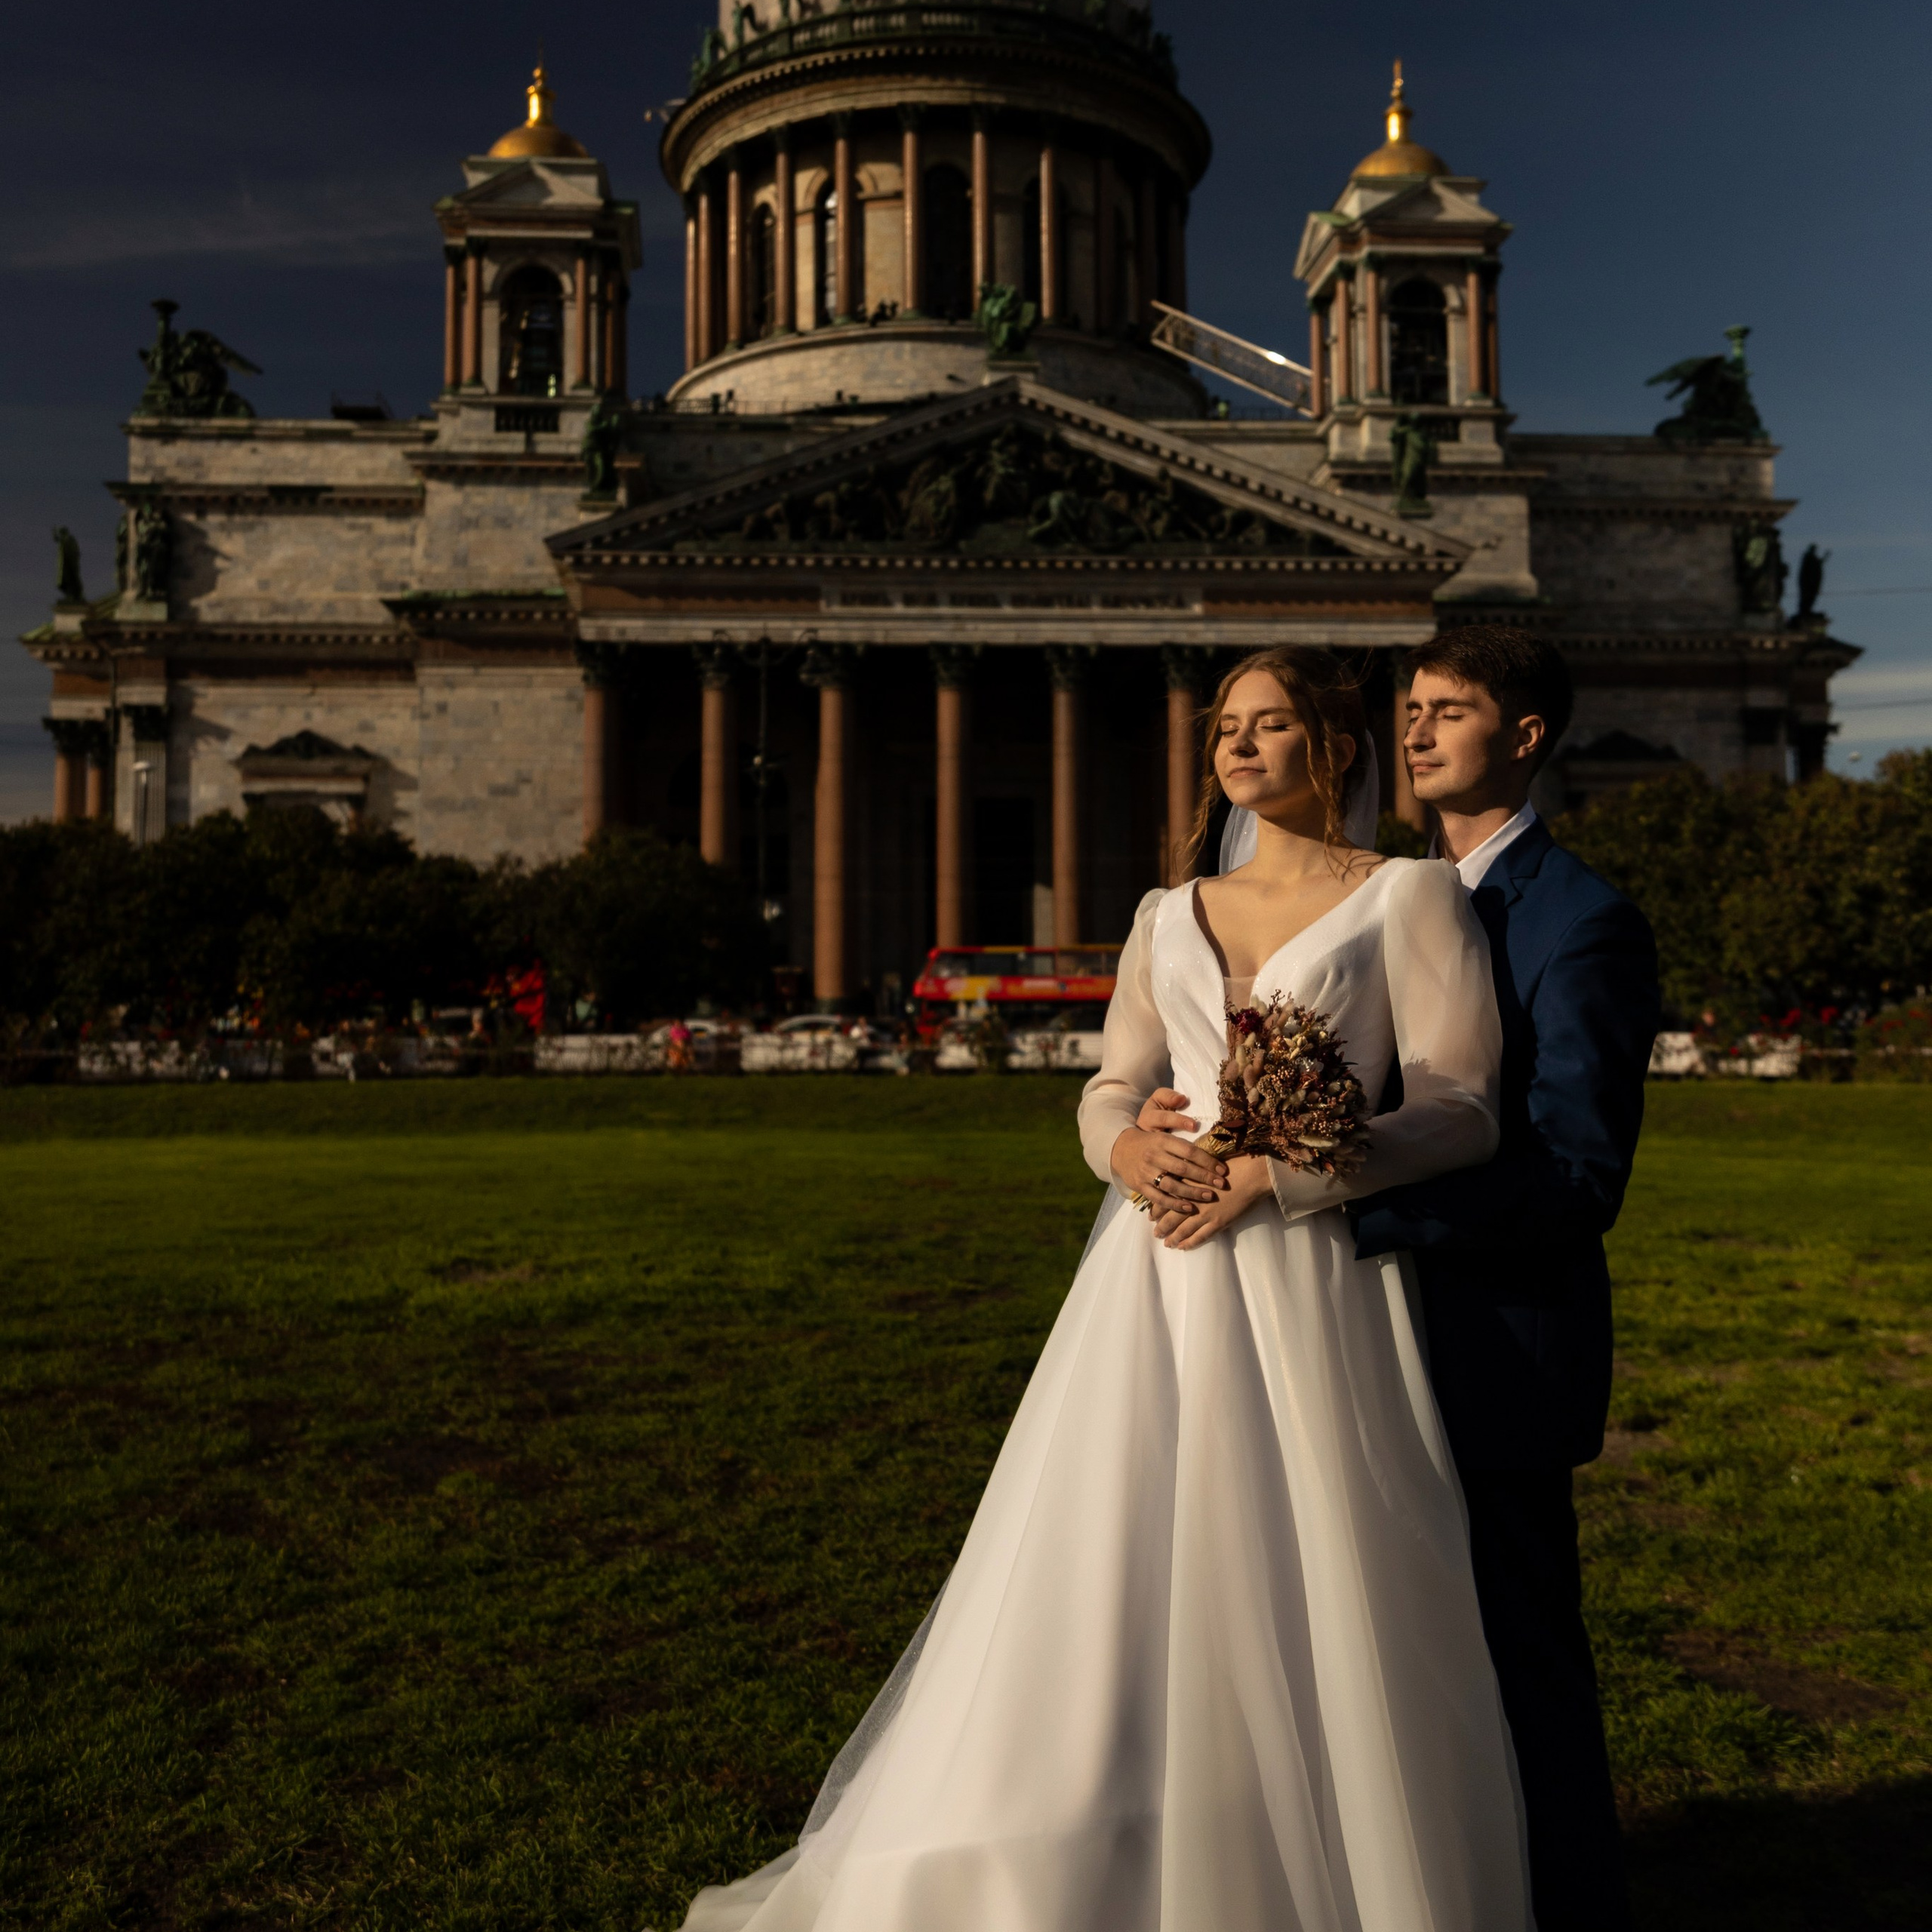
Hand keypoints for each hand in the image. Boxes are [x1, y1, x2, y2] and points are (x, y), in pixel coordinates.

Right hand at [1110, 1092, 1227, 1210]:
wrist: (1120, 1149)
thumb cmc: (1150, 1140)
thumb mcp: (1161, 1128)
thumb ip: (1179, 1127)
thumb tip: (1195, 1115)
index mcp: (1161, 1141)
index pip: (1189, 1151)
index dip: (1207, 1161)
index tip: (1223, 1169)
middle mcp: (1154, 1156)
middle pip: (1183, 1169)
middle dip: (1205, 1178)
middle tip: (1222, 1184)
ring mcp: (1146, 1173)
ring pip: (1173, 1186)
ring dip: (1193, 1193)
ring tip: (1210, 1196)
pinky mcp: (1141, 1186)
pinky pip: (1160, 1199)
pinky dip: (1175, 1205)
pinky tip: (1190, 1208)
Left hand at [1161, 1155, 1273, 1249]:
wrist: (1252, 1174)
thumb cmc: (1231, 1164)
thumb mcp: (1205, 1163)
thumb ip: (1191, 1169)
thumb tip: (1181, 1170)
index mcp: (1188, 1183)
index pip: (1167, 1199)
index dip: (1158, 1208)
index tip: (1151, 1215)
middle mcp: (1193, 1200)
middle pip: (1171, 1216)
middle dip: (1162, 1226)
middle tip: (1155, 1233)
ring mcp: (1205, 1213)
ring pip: (1183, 1229)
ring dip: (1173, 1237)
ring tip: (1166, 1243)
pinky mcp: (1218, 1222)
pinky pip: (1200, 1236)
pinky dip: (1190, 1243)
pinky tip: (1183, 1247)